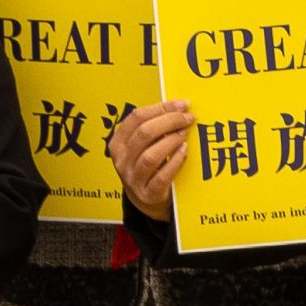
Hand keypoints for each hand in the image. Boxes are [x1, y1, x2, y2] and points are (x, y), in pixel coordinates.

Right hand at [110, 99, 192, 220]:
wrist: (146, 201)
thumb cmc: (148, 168)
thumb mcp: (142, 147)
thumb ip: (153, 129)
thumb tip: (178, 107)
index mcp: (118, 143)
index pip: (136, 118)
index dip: (160, 108)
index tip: (181, 104)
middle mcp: (122, 160)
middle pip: (144, 134)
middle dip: (169, 121)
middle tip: (187, 118)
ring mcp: (133, 179)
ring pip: (150, 155)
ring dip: (171, 141)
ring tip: (185, 133)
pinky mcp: (148, 194)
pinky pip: (161, 176)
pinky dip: (174, 161)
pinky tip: (184, 151)